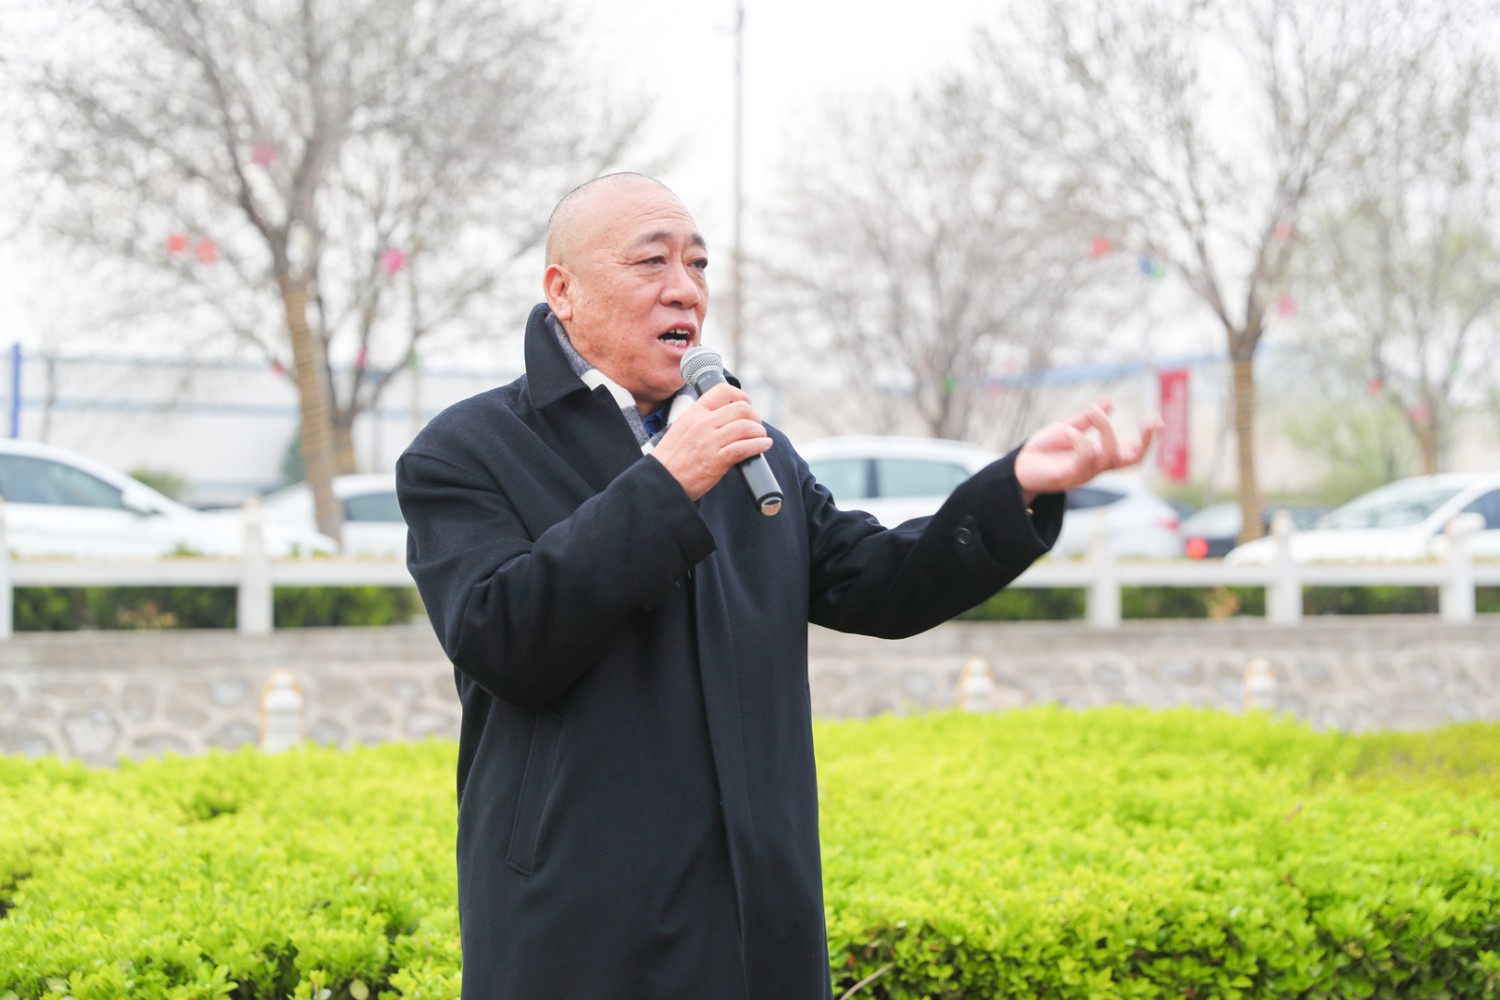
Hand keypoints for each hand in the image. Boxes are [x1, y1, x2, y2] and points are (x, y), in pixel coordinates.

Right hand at [650, 383, 772, 500]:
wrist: (661, 481)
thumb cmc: (672, 458)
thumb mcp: (682, 428)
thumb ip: (701, 419)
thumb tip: (726, 416)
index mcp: (694, 412)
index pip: (723, 390)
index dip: (741, 396)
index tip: (747, 405)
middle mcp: (703, 423)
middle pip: (741, 408)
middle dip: (754, 416)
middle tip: (755, 426)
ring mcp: (710, 441)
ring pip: (746, 426)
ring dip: (759, 432)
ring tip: (760, 438)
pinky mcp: (716, 460)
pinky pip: (744, 447)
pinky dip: (759, 445)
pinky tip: (763, 446)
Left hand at [1014, 399, 1162, 503]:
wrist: (1018, 467)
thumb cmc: (1044, 450)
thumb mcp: (1067, 427)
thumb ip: (1087, 419)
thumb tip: (1109, 402)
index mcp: (1101, 454)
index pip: (1132, 450)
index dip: (1148, 438)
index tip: (1158, 419)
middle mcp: (1098, 465)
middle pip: (1132, 460)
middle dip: (1146, 442)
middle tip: (1152, 422)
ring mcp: (1085, 472)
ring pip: (1108, 455)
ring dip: (1105, 429)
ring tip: (1094, 412)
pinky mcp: (1068, 476)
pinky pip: (1083, 460)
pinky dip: (1081, 442)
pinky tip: (1070, 431)